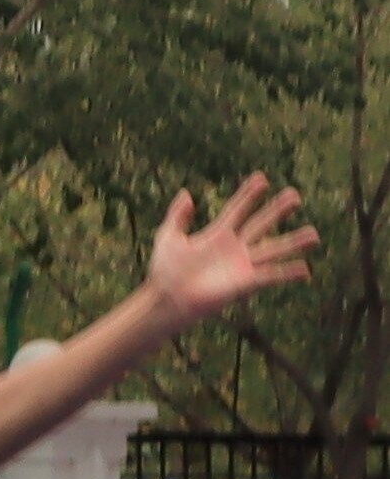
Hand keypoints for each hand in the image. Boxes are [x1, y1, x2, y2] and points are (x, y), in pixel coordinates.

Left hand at [147, 176, 316, 325]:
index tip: (262, 178)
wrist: (165, 299)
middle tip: (295, 195)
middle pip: (260, 224)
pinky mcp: (245, 283)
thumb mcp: (168, 238)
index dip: (248, 194)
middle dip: (277, 210)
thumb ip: (177, 216)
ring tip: (315, 234)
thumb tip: (187, 194)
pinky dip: (287, 273)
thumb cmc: (164, 272)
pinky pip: (270, 276)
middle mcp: (234, 248)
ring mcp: (242, 265)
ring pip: (273, 249)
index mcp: (217, 235)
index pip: (237, 210)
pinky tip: (306, 269)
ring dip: (294, 242)